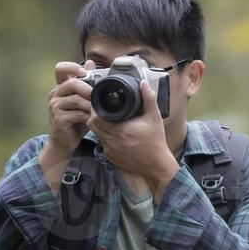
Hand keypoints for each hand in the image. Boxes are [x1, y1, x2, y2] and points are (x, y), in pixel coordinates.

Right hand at [45, 60, 92, 155]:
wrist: (65, 141)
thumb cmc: (75, 119)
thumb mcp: (82, 99)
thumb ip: (86, 82)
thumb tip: (91, 62)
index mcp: (60, 86)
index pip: (60, 68)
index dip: (72, 66)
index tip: (84, 72)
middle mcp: (55, 94)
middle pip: (72, 83)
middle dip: (88, 89)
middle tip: (98, 96)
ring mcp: (55, 106)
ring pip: (75, 99)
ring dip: (90, 105)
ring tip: (96, 110)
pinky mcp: (58, 119)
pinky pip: (76, 114)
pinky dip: (86, 116)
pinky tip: (90, 119)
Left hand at [87, 72, 175, 193]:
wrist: (156, 165)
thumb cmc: (156, 141)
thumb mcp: (154, 118)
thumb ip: (149, 99)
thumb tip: (143, 84)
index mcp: (120, 130)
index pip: (95, 118)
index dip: (95, 110)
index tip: (101, 104)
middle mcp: (112, 141)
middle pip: (92, 125)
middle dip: (95, 116)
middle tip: (103, 110)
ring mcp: (109, 150)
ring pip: (96, 134)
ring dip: (99, 127)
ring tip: (108, 120)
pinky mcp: (110, 157)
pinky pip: (102, 144)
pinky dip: (105, 137)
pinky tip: (115, 134)